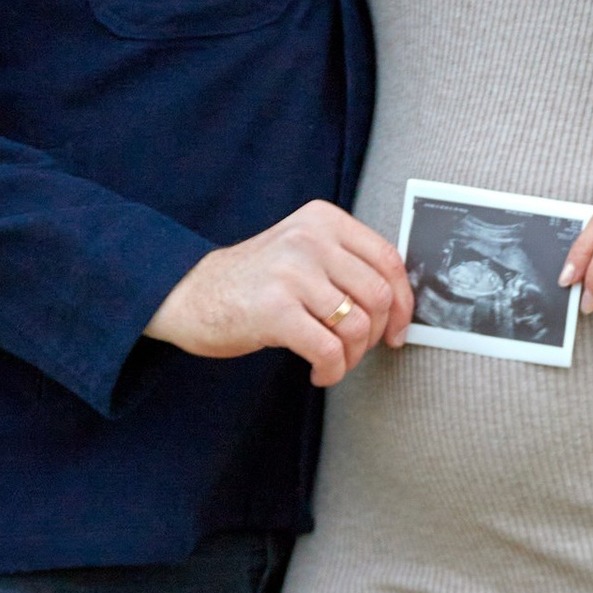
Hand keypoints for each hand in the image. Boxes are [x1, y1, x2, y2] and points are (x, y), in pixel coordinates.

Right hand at [147, 202, 415, 384]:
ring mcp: (291, 273)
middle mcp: (309, 239)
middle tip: (357, 351)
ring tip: (333, 363)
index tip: (398, 329)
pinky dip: (331, 371)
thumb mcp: (301, 252)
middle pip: (378, 295)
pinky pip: (329, 351)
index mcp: (322, 219)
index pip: (388, 258)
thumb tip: (400, 304)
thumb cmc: (253, 282)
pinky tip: (318, 373)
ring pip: (357, 326)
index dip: (404, 301)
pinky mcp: (275, 310)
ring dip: (351, 357)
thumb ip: (345, 264)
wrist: (188, 294)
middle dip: (376, 334)